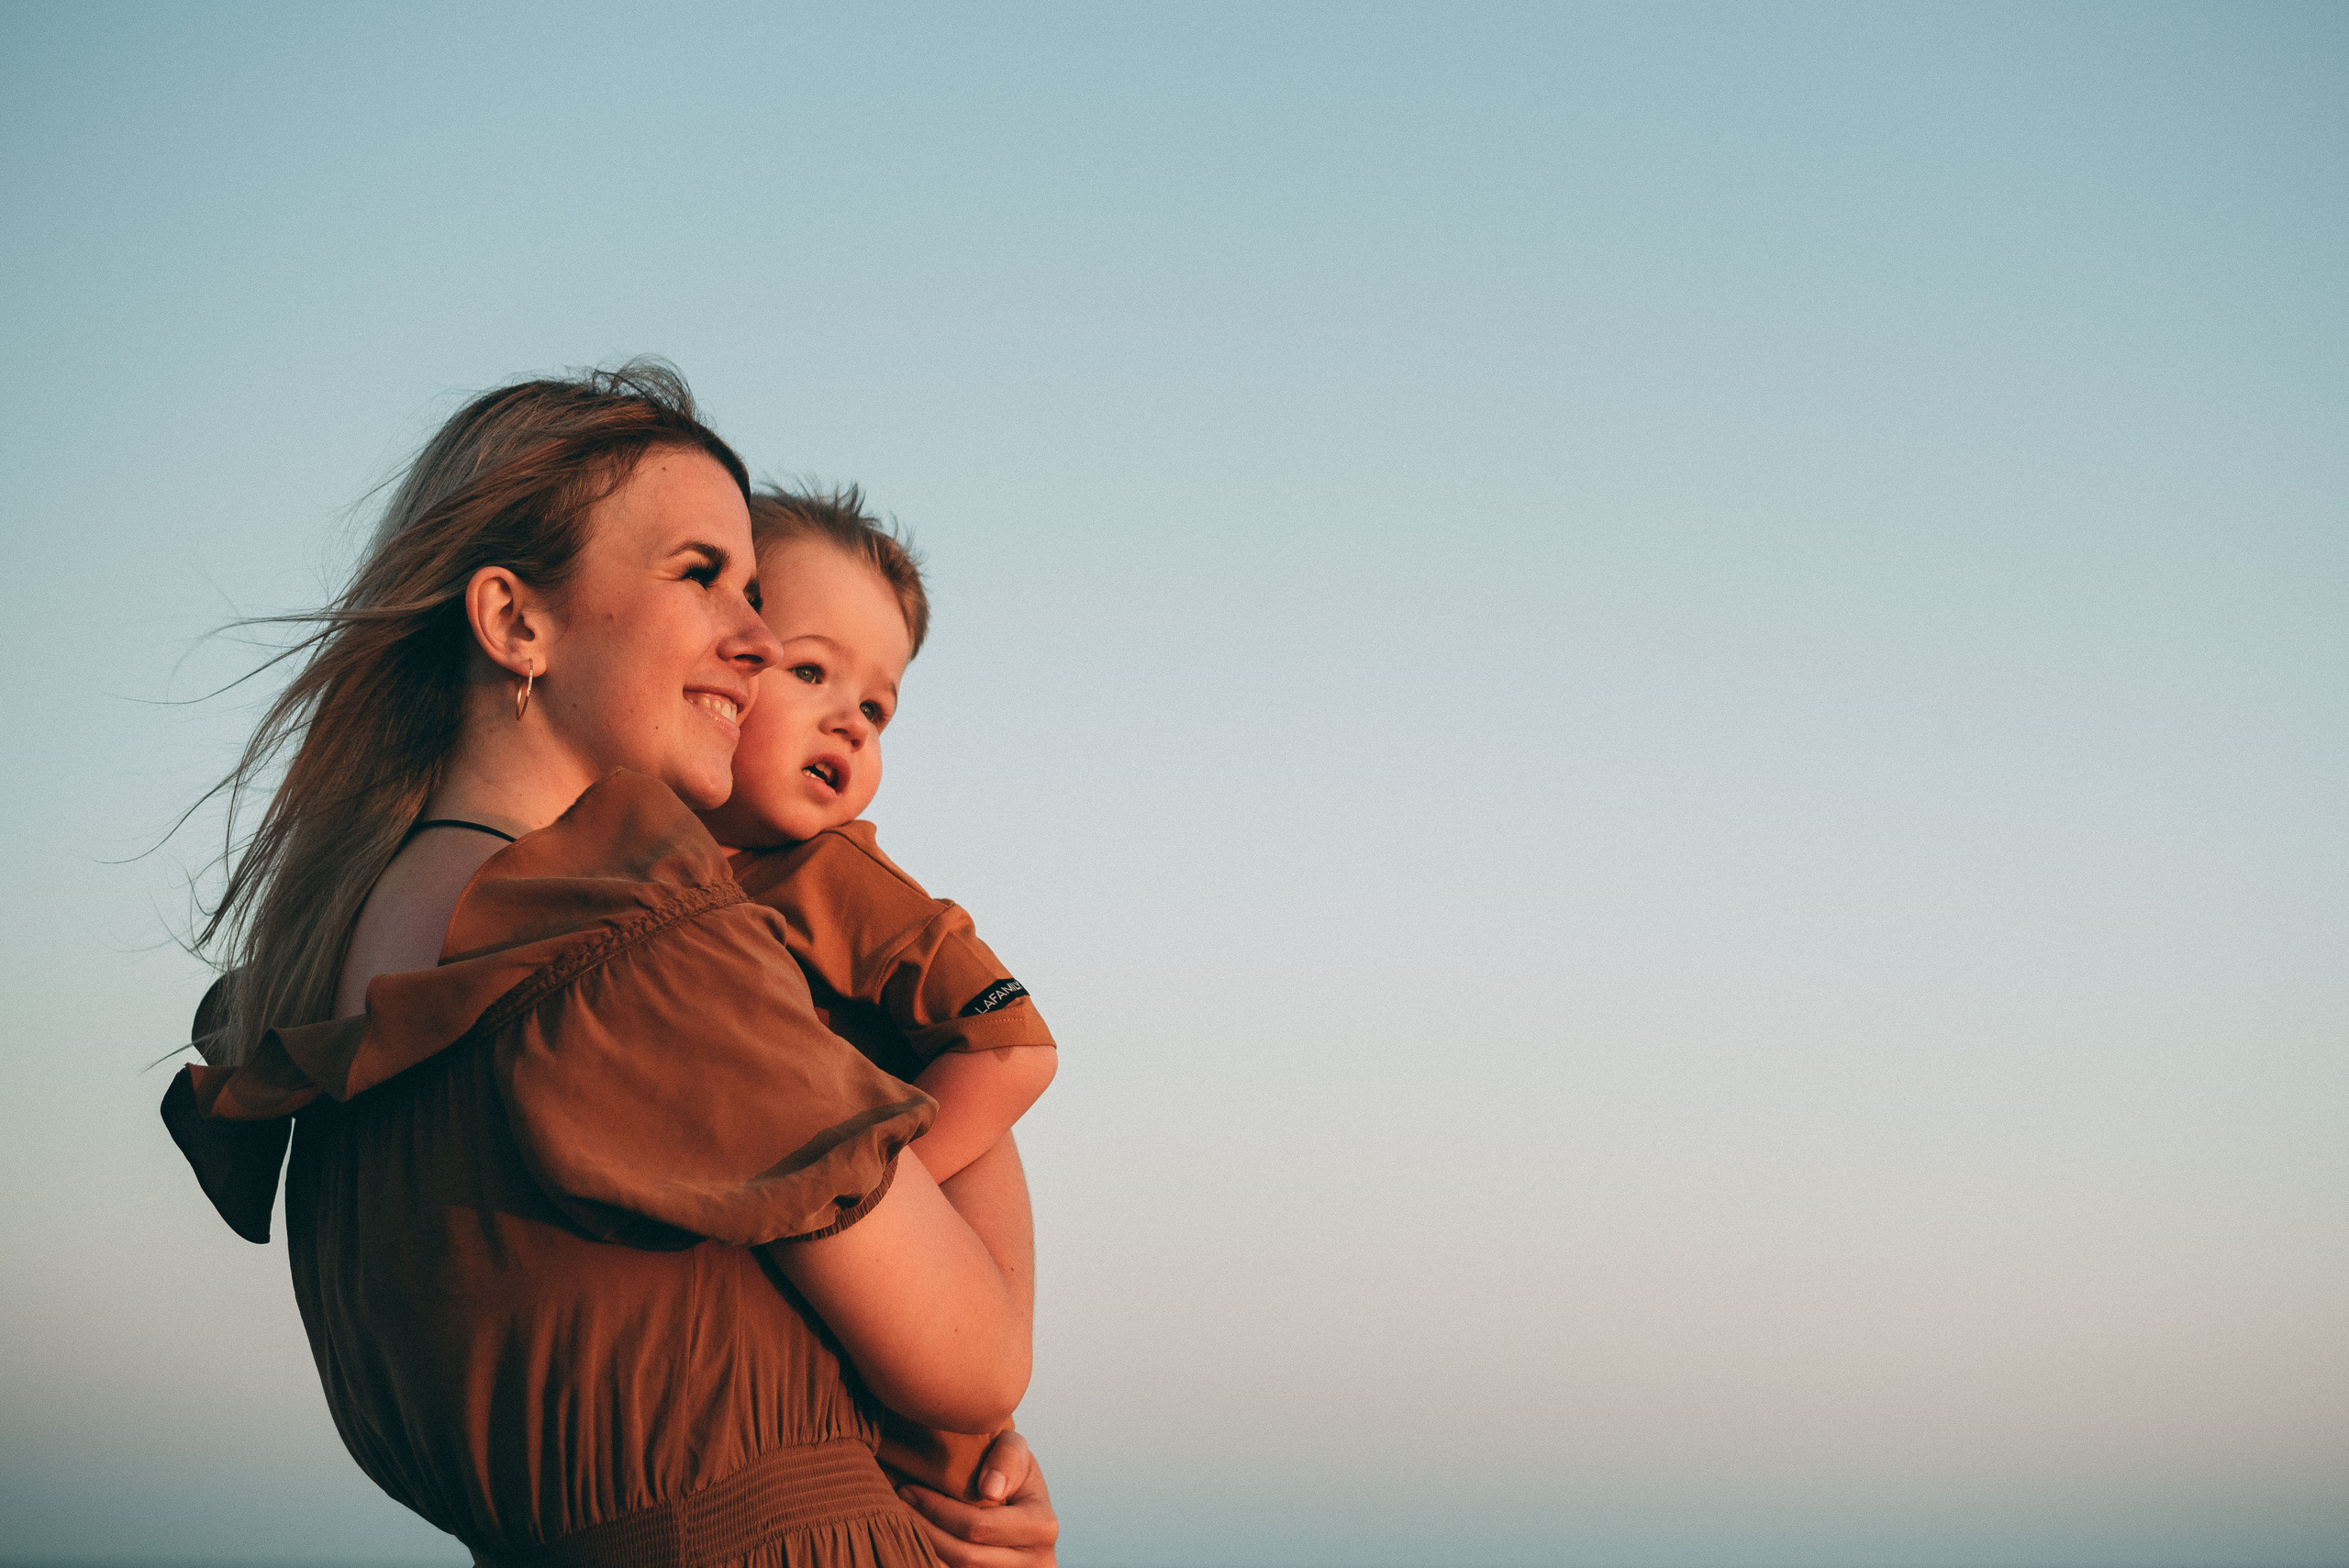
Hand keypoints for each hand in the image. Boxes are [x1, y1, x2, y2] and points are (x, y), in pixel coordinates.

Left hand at [897, 1429, 1057, 1567]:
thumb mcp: (1016, 1452)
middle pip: (966, 1556)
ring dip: (926, 1549)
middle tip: (898, 1504)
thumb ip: (1008, 1457)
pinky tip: (918, 1542)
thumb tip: (990, 1489)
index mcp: (1042, 1526)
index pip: (978, 1526)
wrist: (1024, 1505)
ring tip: (902, 1521)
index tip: (908, 1488)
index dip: (937, 1510)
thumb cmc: (1012, 1472)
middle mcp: (1037, 1561)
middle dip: (925, 1530)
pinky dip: (936, 1561)